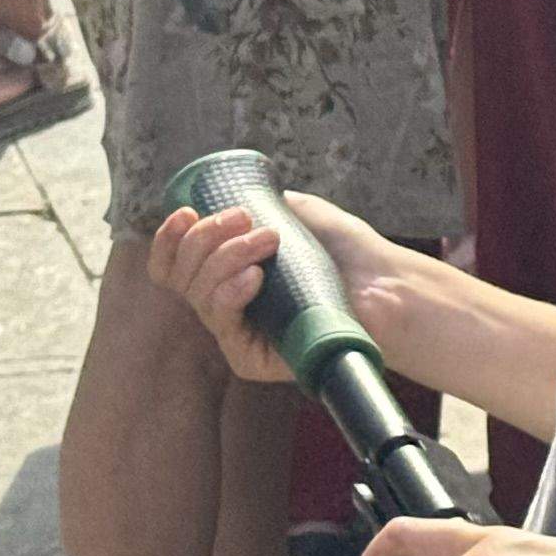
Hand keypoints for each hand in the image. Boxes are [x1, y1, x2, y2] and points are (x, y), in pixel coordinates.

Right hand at [150, 187, 472, 388]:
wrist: (387, 284)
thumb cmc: (349, 252)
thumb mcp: (299, 214)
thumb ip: (263, 202)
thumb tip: (235, 195)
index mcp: (226, 276)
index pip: (174, 267)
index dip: (168, 241)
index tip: (184, 213)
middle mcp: (226, 308)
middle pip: (182, 277)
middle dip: (204, 239)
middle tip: (245, 220)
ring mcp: (237, 335)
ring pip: (200, 295)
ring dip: (226, 257)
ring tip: (268, 241)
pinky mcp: (250, 360)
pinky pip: (222, 324)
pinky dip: (230, 294)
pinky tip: (252, 277)